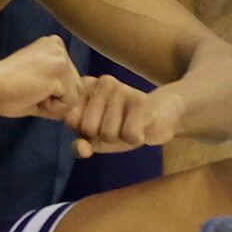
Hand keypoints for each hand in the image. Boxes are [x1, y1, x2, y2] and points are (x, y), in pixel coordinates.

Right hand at [0, 35, 82, 118]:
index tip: (29, 85)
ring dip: (54, 105)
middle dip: (55, 99)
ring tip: (32, 94)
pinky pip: (68, 105)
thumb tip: (76, 100)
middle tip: (30, 92)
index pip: (70, 80)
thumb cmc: (6, 88)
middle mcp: (60, 46)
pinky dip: (51, 110)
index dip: (51, 93)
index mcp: (54, 44)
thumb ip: (58, 84)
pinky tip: (34, 97)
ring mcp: (60, 58)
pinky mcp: (59, 73)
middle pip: (75, 88)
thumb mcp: (39, 79)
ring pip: (74, 97)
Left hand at [63, 74, 179, 156]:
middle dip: (102, 136)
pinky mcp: (141, 102)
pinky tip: (141, 128)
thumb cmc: (123, 125)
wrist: (161, 115)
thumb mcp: (98, 138)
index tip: (99, 124)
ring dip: (120, 138)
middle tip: (117, 126)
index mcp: (86, 86)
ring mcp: (122, 89)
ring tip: (129, 124)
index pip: (71, 120)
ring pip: (107, 134)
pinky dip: (135, 139)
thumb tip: (81, 148)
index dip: (85, 132)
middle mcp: (102, 82)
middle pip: (88, 128)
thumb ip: (82, 144)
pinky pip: (128, 135)